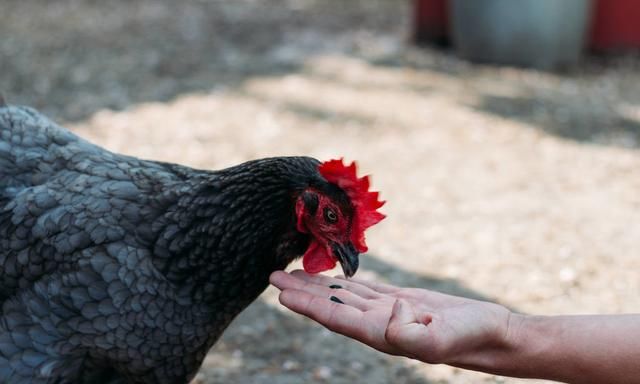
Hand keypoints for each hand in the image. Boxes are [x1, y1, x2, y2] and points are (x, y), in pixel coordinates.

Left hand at [269, 270, 514, 367]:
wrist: (492, 334)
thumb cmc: (470, 338)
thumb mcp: (440, 340)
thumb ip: (411, 335)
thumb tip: (390, 315)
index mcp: (380, 333)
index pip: (334, 317)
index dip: (306, 305)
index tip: (281, 292)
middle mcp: (378, 324)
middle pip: (331, 305)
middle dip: (302, 292)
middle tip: (274, 277)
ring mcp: (389, 313)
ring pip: (345, 296)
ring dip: (319, 286)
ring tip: (294, 276)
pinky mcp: (403, 302)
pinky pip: (366, 290)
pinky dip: (346, 283)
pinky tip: (334, 280)